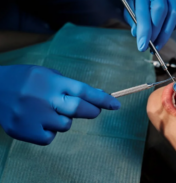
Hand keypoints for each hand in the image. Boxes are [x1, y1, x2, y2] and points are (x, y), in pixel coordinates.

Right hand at [0, 65, 119, 144]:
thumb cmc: (26, 80)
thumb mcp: (47, 75)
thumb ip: (68, 86)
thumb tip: (94, 98)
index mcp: (51, 81)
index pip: (83, 90)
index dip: (102, 99)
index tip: (116, 105)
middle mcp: (43, 98)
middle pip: (78, 109)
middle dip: (92, 111)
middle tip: (94, 110)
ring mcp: (33, 116)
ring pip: (65, 125)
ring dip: (64, 120)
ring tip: (49, 111)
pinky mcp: (24, 131)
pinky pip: (50, 137)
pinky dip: (49, 131)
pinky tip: (38, 121)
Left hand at [125, 0, 175, 51]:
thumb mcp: (130, 7)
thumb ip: (133, 21)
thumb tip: (138, 35)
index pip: (143, 13)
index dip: (144, 32)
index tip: (142, 47)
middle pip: (161, 12)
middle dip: (156, 33)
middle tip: (151, 46)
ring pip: (174, 15)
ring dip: (166, 33)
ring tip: (158, 43)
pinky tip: (172, 27)